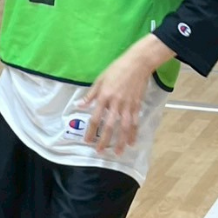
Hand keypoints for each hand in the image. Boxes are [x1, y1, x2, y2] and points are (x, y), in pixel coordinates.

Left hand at [78, 35, 169, 155]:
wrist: (138, 64)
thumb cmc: (116, 69)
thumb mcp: (99, 80)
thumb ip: (90, 95)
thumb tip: (79, 105)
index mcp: (104, 97)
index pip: (95, 118)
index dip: (91, 131)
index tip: (87, 141)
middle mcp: (115, 104)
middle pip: (109, 126)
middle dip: (104, 140)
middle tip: (100, 152)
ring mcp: (128, 106)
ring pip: (124, 128)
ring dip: (121, 142)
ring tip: (118, 153)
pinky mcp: (137, 106)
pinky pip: (135, 122)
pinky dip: (134, 133)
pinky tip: (132, 142)